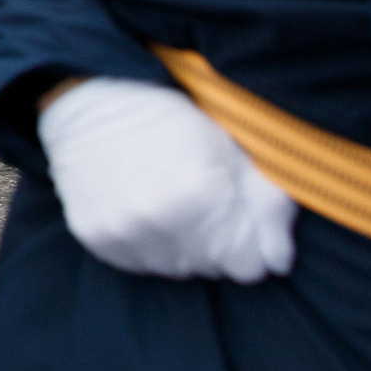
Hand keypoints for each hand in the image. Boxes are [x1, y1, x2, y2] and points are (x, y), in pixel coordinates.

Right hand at [37, 77, 294, 283]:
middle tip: (195, 199)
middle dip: (213, 242)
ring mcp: (124, 231)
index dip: (246, 241)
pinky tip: (139, 208)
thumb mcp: (231, 148)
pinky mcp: (95, 237)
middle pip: (212, 269)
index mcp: (203, 195)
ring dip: (178, 245)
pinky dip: (145, 244)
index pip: (249, 268)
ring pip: (175, 270)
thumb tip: (280, 261)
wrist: (90, 101)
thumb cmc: (169, 119)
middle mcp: (161, 220)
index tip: (231, 214)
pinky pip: (138, 265)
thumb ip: (268, 204)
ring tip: (166, 202)